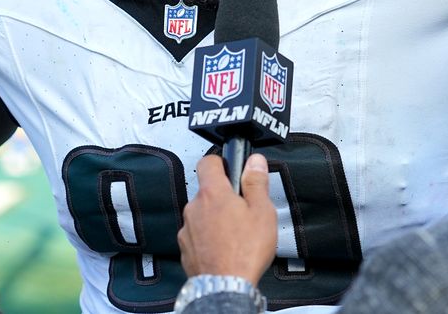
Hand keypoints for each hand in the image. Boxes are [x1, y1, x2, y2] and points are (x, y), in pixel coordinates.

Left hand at [178, 154, 276, 285]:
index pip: (208, 162)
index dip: (221, 161)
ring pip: (202, 214)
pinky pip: (197, 234)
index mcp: (213, 193)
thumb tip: (255, 161)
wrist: (226, 287)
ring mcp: (187, 229)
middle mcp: (194, 208)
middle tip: (243, 209)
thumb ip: (256, 182)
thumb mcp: (262, 211)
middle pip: (207, 191)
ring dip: (215, 218)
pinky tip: (225, 247)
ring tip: (237, 233)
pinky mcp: (185, 248)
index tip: (231, 167)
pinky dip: (209, 237)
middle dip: (223, 196)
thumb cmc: (244, 252)